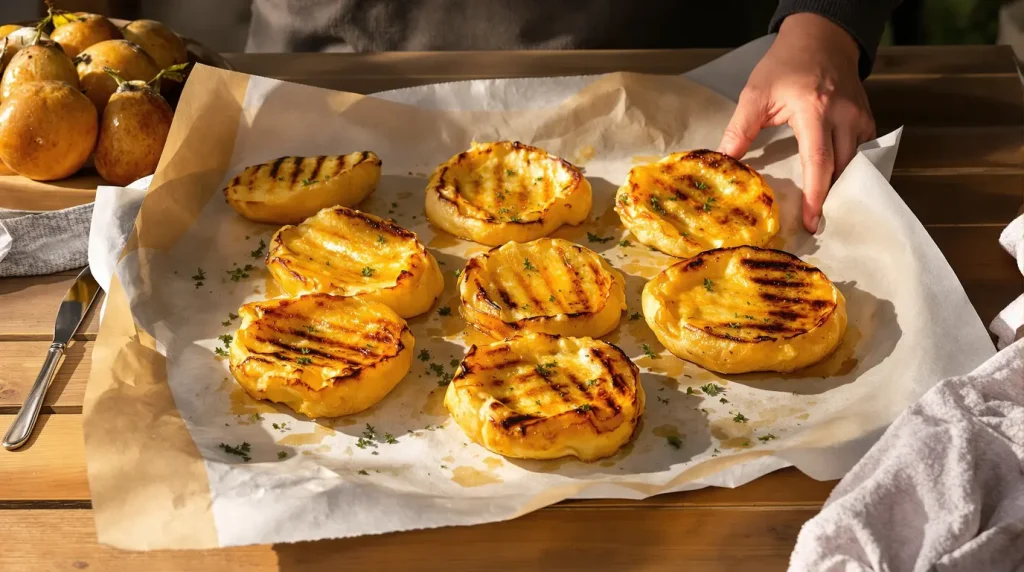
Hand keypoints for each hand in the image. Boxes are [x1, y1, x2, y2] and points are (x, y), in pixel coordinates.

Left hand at [718, 13, 875, 232]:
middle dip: (830, 200)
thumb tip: (722, 162)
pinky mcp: (867, 120)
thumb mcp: (755, 93)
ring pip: (855, 164)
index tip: (811, 221)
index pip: (818, 160)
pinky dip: (851, 173)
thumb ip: (739, 129)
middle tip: (816, 226)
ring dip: (841, 189)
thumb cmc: (785, 65)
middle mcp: (843, 116)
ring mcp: (860, 118)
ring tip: (826, 212)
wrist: (822, 38)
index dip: (815, 195)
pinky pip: (863, 154)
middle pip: (841, 168)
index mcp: (814, 110)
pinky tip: (838, 188)